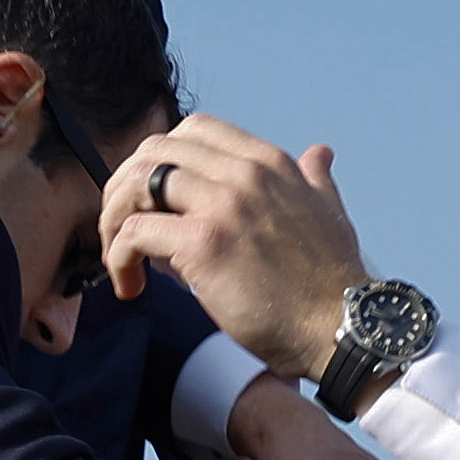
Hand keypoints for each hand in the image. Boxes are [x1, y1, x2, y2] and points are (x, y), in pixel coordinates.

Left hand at [100, 117, 370, 377]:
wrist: (344, 328)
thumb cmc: (332, 283)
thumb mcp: (328, 213)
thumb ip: (315, 179)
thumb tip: (320, 153)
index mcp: (269, 163)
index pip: (195, 130)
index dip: (162, 160)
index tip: (153, 199)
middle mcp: (244, 173)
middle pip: (157, 150)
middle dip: (126, 186)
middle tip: (122, 227)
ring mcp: (223, 206)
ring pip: (138, 183)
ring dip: (114, 219)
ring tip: (119, 258)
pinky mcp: (203, 244)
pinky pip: (135, 232)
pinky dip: (119, 257)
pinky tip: (128, 285)